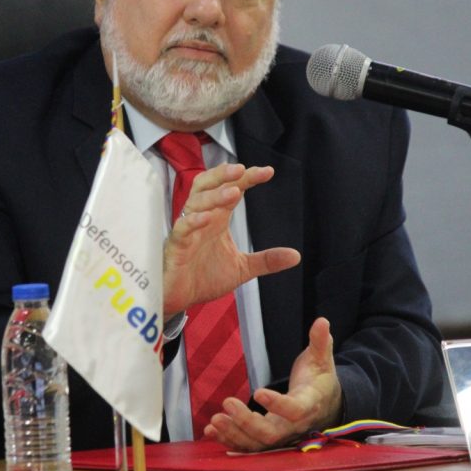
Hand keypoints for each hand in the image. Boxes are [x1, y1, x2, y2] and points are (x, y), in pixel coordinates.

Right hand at [162, 162, 299, 316]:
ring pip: (195, 203)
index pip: (231, 189)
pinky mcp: (175, 248)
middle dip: (222, 175)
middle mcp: (201, 219)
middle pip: (207, 185)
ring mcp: (187, 231)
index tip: (268, 172)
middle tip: (242, 169)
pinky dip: (192, 222)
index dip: (247, 178)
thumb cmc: (203, 278)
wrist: (181, 300)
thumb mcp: (241, 268)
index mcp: (217, 218)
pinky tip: (206, 218)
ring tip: (233, 192)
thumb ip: (266, 260)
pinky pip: (181, 229)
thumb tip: (295, 256)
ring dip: (214, 196)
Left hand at [204, 317, 342, 451]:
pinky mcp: (268, 440)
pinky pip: (248, 447)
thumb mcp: (321, 359)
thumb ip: (319, 341)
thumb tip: (322, 320)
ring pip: (257, 444)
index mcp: (308, 404)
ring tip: (214, 420)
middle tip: (227, 402)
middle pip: (271, 433)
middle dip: (247, 422)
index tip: (257, 391)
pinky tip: (211, 431)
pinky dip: (229, 440)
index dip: (277, 404)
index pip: (294, 410)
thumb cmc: (319, 379)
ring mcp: (280, 436)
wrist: (325, 405)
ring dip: (234, 433)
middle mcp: (294, 426)